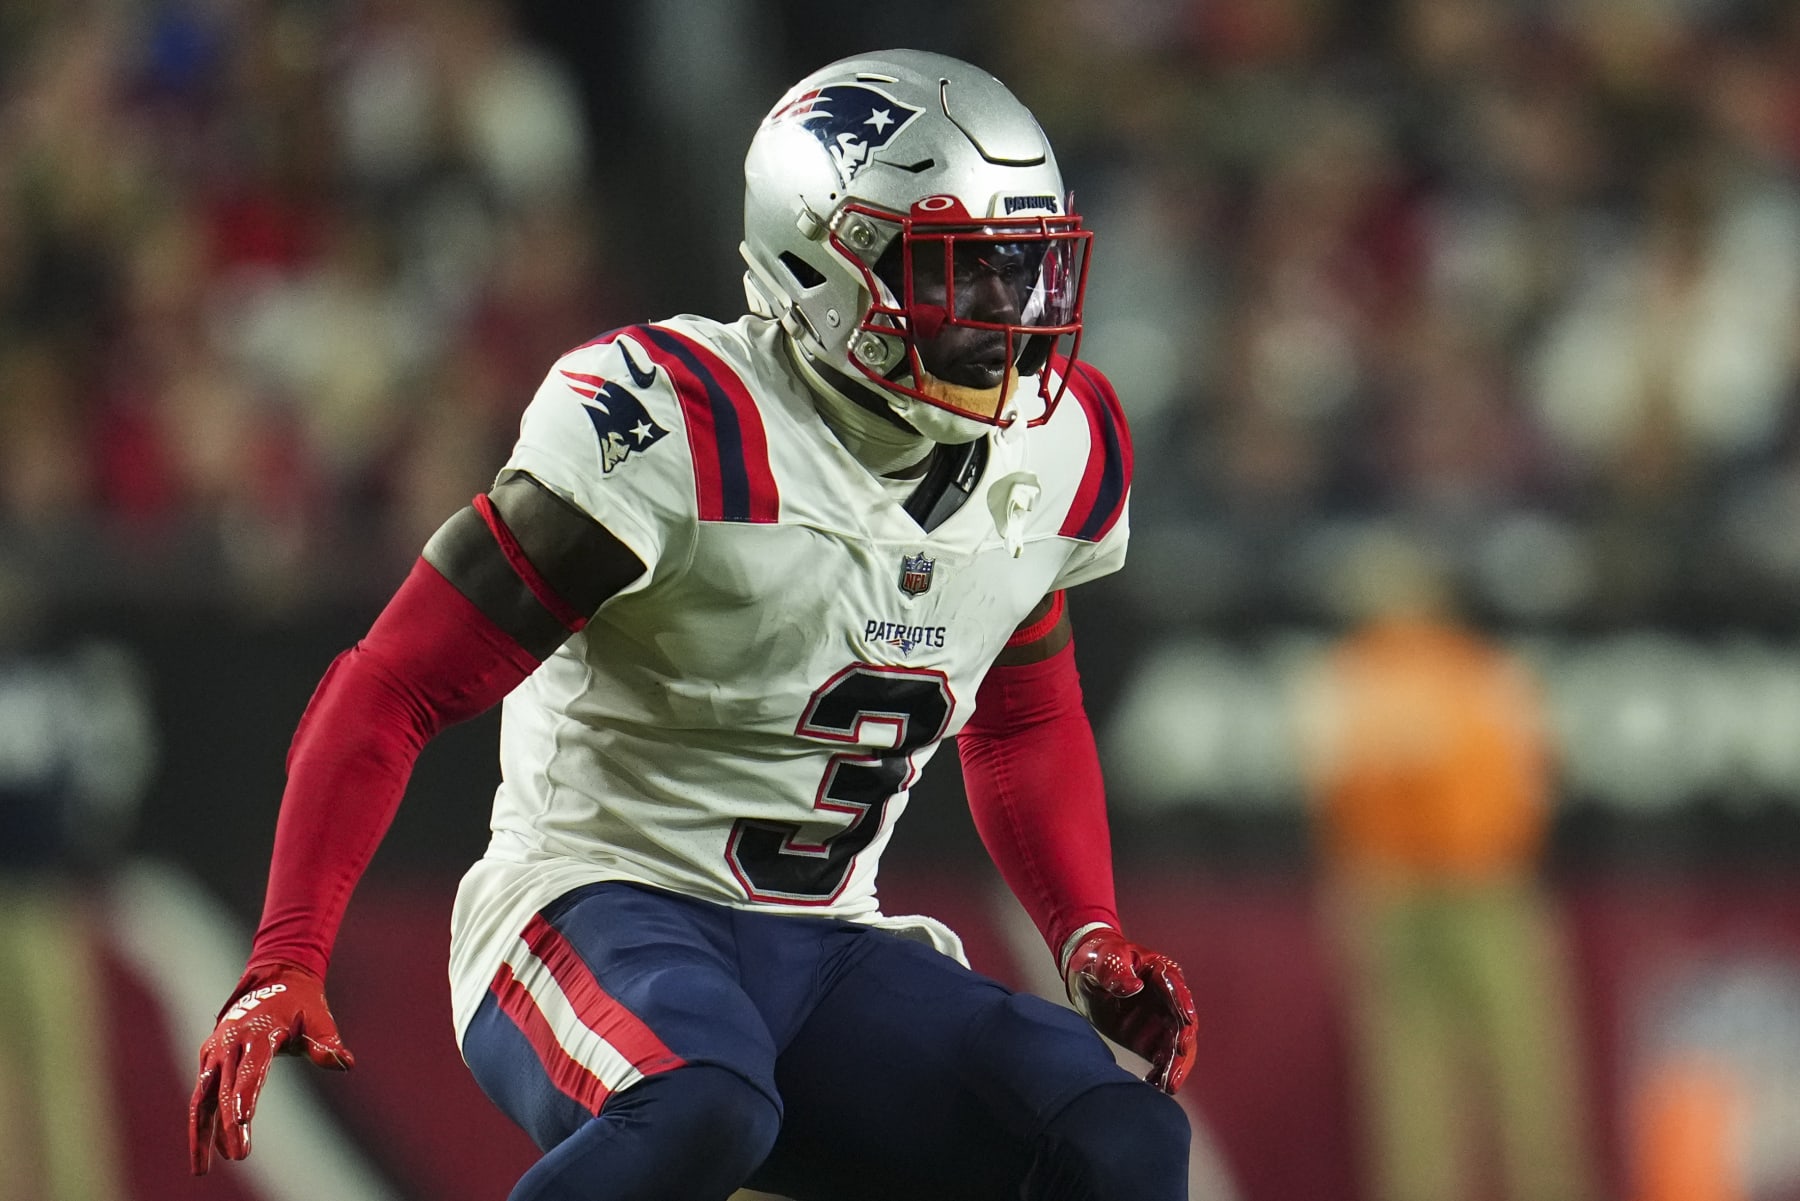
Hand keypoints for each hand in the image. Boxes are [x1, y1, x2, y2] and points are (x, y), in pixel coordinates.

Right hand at [189, 962, 354, 1173]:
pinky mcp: (209, 1056)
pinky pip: (203, 1093)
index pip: (251, 1069)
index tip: (241, 1122)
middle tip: (238, 1155)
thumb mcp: (318, 1018)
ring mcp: (216, 1049)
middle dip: (226, 1125)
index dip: (245, 1096)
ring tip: (202, 1170)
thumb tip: (345, 1063)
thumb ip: (327, 1043)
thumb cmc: (301, 1004)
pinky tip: (206, 1151)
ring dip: (201, 1132)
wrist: (274, 978)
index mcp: (260, 1031)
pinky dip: (202, 1122)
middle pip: (225, 1088)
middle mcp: (231, 1040)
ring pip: (204, 1096)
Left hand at [1064, 928, 1196, 1093]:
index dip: (1183, 1005)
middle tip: (1177, 1062)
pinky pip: (1162, 1059)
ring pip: (1176, 1047)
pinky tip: (1156, 1088)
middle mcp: (1169, 1000)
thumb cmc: (1099, 959)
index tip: (1188, 1023)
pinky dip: (1162, 1074)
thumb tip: (1131, 987)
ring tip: (1168, 1086)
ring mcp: (1162, 1023)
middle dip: (1182, 1045)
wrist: (1087, 976)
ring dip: (1176, 1066)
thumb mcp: (1102, 960)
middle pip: (1183, 1024)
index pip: (1175, 989)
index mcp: (1161, 973)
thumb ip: (1115, 972)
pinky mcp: (1151, 1041)